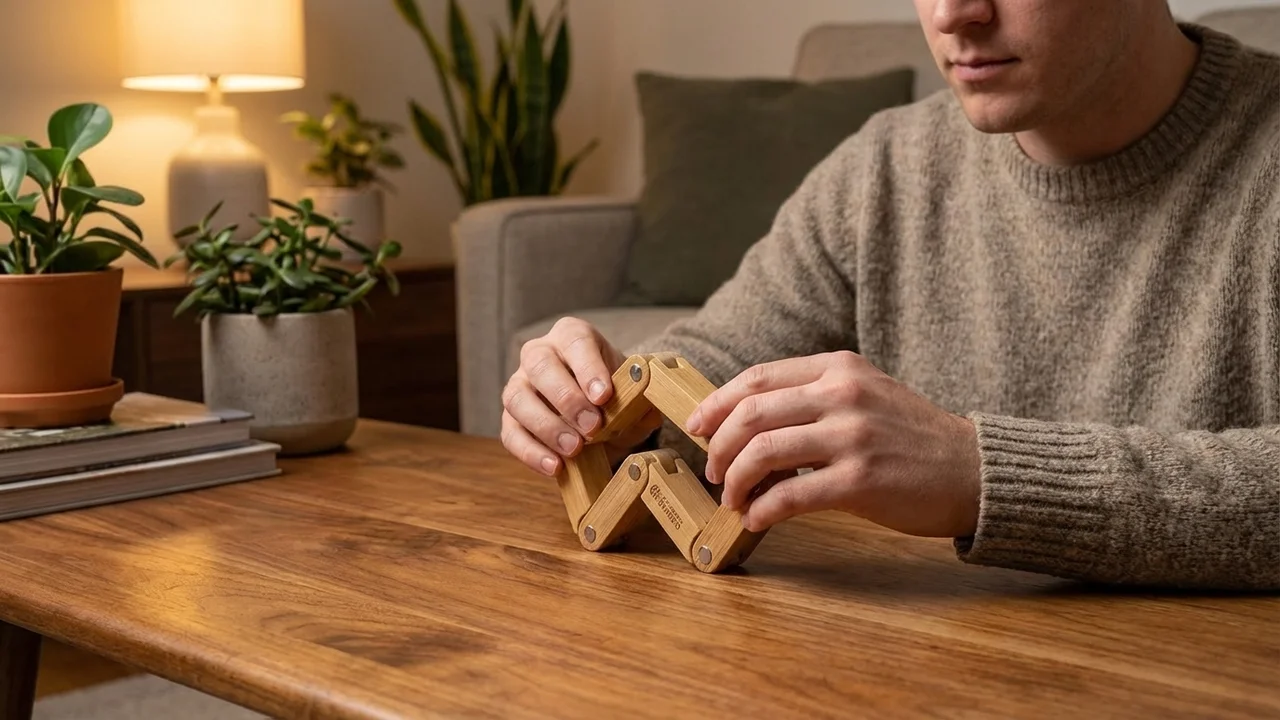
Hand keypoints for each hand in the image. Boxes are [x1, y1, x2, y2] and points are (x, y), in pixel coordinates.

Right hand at [501, 317, 663, 475]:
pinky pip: (511, 433)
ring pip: (517, 398)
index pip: (576, 342)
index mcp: (572, 336)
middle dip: (567, 399)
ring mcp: (520, 385)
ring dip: (547, 426)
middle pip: (540, 366)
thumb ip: (640, 401)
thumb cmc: (613, 396)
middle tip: (592, 427)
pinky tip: (555, 466)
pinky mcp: (511, 418)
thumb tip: (647, 413)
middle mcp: (539, 354)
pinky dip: (531, 452)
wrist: (599, 416)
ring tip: (574, 449)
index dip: (589, 369)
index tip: (604, 396)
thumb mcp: (632, 393)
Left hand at [686, 351, 980, 537]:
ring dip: (735, 480)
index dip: (717, 403)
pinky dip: (763, 510)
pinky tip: (757, 519)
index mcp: (839, 368)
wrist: (974, 471)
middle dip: (718, 446)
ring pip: (762, 452)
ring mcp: (853, 437)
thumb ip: (813, 399)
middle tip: (712, 471)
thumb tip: (747, 427)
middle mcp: (843, 394)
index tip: (697, 426)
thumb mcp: (865, 395)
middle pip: (751, 413)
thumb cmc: (913, 439)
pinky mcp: (861, 481)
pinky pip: (790, 496)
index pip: (758, 377)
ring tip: (733, 498)